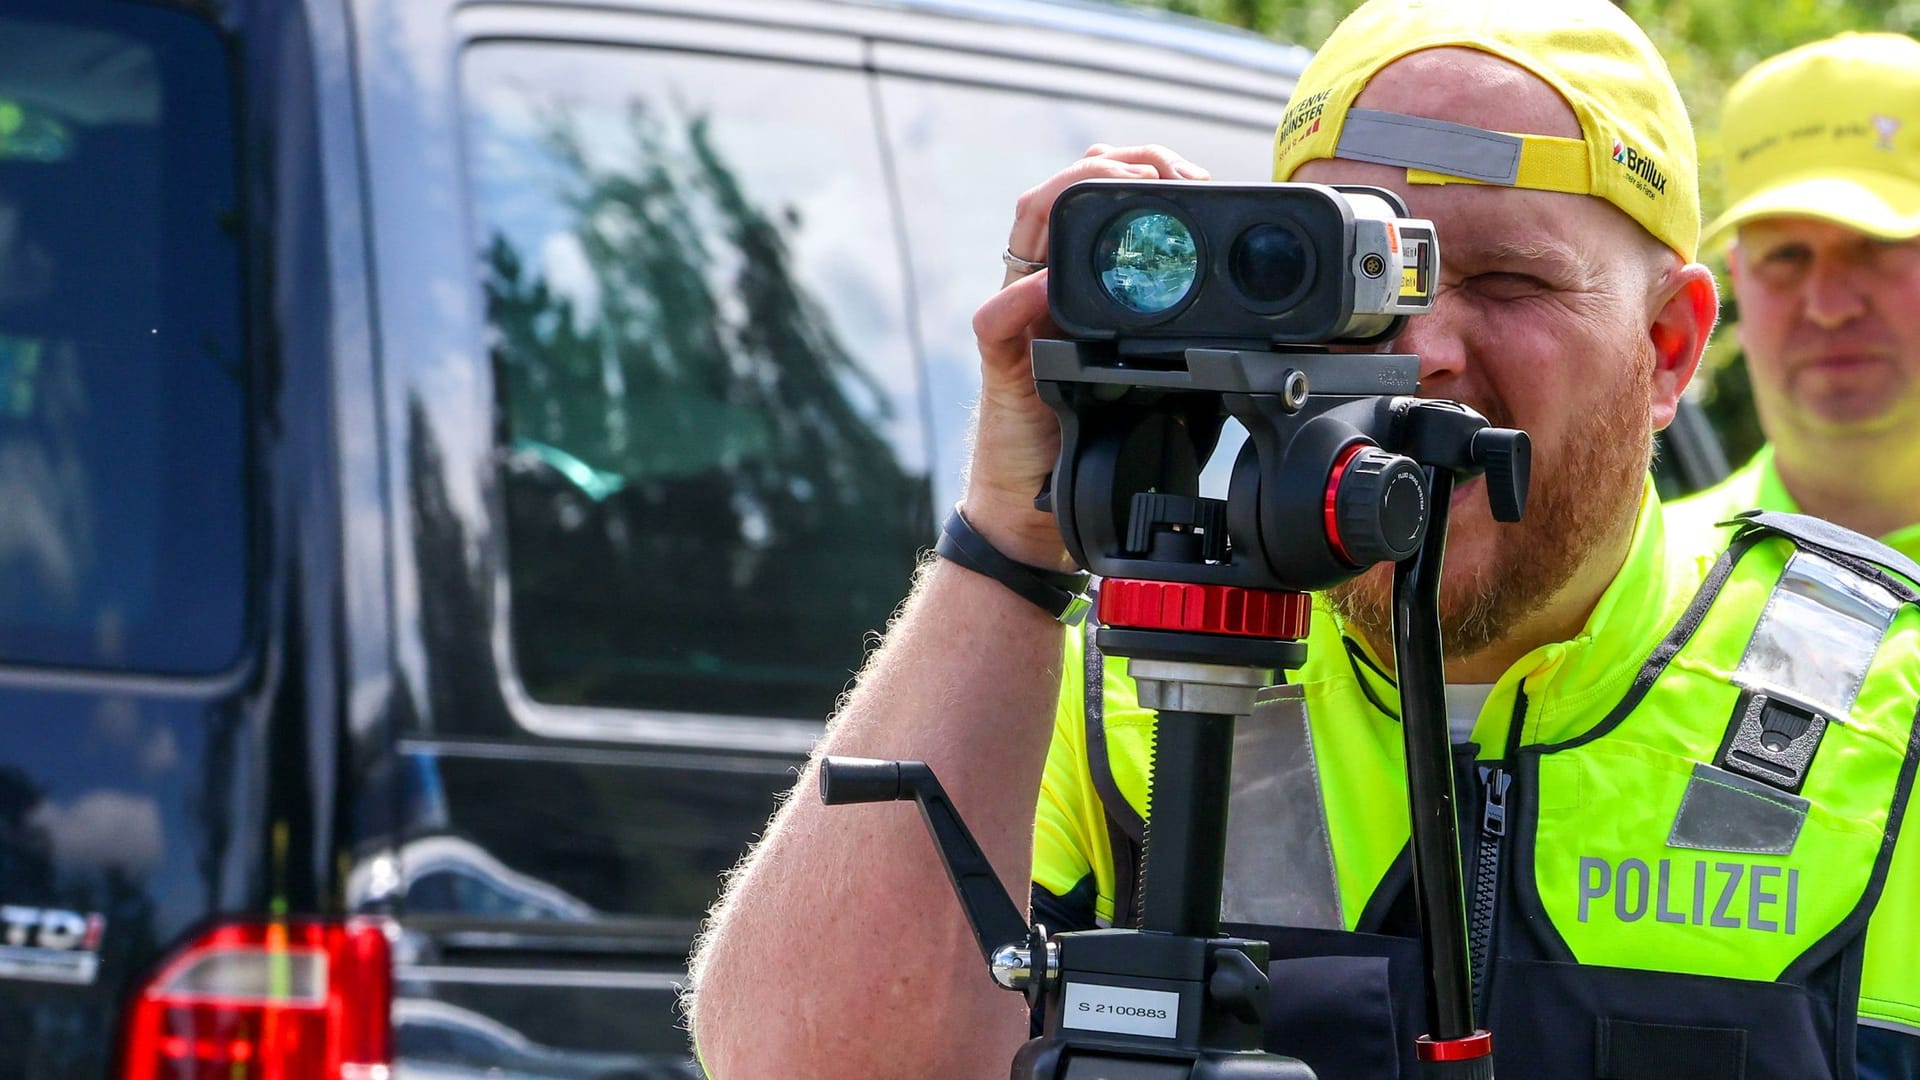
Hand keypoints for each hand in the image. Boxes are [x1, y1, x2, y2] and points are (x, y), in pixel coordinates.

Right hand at [965, 144, 1211, 568]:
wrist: (1039, 503)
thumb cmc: (1102, 437)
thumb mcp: (1166, 381)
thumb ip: (1193, 348)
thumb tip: (1263, 339)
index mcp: (1085, 281)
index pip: (1103, 196)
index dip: (1146, 171)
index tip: (1196, 179)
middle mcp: (1048, 284)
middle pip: (1066, 190)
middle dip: (1118, 163)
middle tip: (1170, 175)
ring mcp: (1020, 314)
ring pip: (1027, 224)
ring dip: (1071, 192)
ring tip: (1116, 189)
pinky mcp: (1000, 358)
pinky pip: (999, 315)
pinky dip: (1025, 295)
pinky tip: (1050, 287)